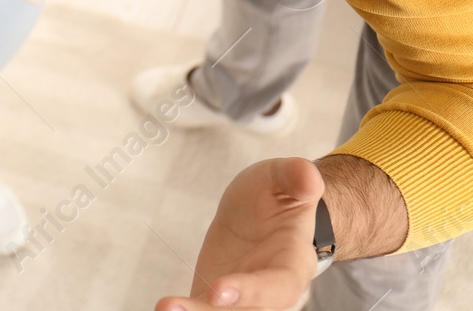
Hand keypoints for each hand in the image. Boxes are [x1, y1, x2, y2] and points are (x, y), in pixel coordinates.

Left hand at [157, 158, 322, 310]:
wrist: (262, 213)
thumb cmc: (277, 197)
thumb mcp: (283, 178)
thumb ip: (295, 177)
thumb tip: (308, 174)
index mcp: (292, 264)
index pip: (277, 285)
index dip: (251, 291)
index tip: (218, 291)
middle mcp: (270, 291)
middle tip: (174, 307)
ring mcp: (243, 300)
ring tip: (165, 308)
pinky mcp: (215, 300)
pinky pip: (201, 309)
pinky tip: (164, 309)